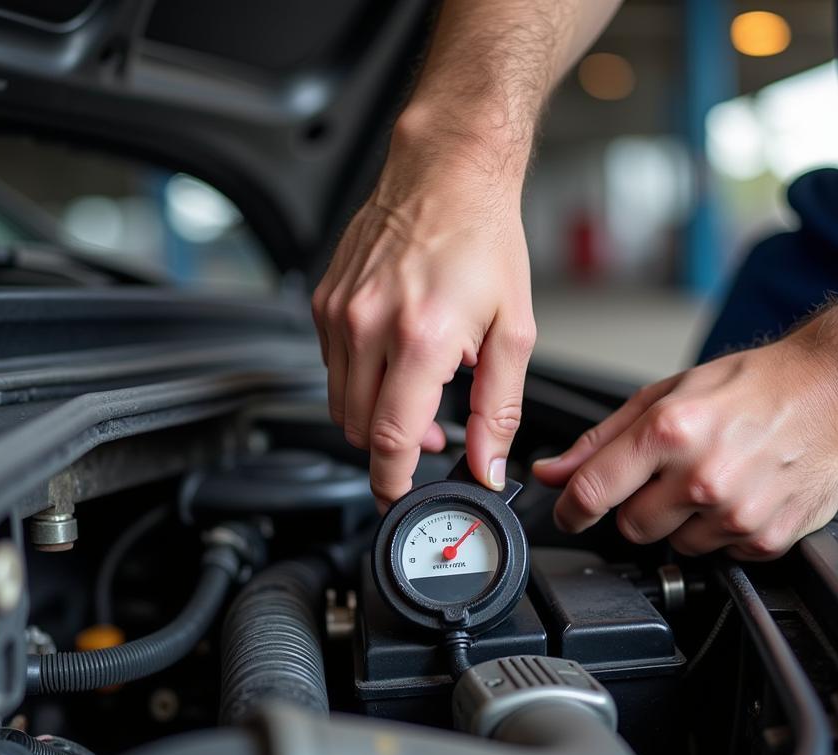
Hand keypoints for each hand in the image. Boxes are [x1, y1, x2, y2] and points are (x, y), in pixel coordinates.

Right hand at [312, 125, 534, 511]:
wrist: (446, 172)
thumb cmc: (483, 239)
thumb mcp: (513, 330)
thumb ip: (499, 407)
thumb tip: (488, 463)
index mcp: (420, 337)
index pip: (390, 440)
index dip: (392, 483)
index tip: (398, 500)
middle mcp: (368, 326)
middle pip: (360, 430)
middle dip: (393, 450)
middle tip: (432, 438)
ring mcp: (339, 314)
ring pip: (340, 404)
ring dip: (374, 418)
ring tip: (416, 395)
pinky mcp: (324, 303)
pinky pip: (331, 368)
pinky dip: (359, 381)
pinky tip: (393, 358)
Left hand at [532, 335, 837, 559]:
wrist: (835, 393)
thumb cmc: (752, 387)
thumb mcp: (664, 396)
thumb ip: (599, 441)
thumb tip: (551, 472)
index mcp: (669, 431)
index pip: (591, 492)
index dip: (569, 510)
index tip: (568, 513)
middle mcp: (702, 476)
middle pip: (630, 527)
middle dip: (637, 506)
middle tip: (668, 476)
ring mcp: (736, 512)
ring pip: (674, 545)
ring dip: (682, 522)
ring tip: (711, 480)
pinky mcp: (765, 538)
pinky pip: (718, 555)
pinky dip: (721, 532)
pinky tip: (739, 495)